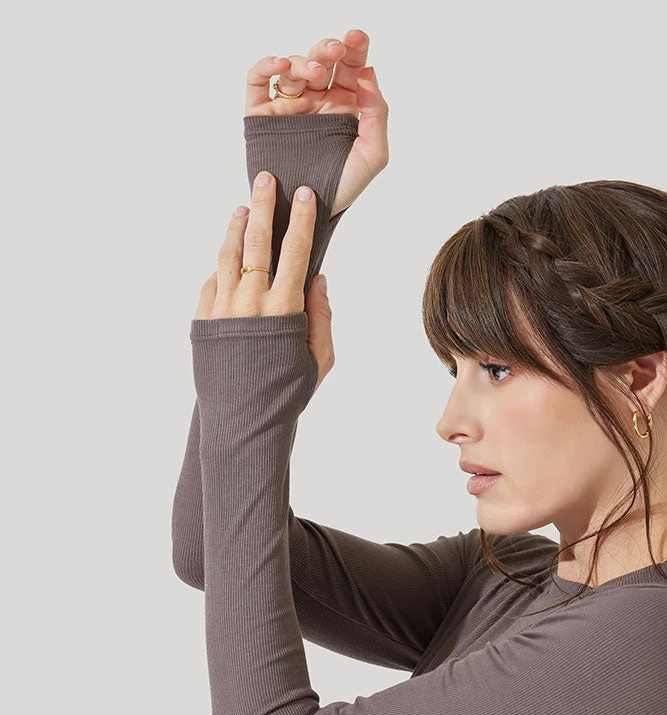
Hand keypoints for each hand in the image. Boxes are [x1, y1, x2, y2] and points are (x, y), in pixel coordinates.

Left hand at [195, 171, 334, 394]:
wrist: (242, 422)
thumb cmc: (287, 394)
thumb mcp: (319, 361)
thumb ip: (322, 317)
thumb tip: (318, 278)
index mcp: (284, 311)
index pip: (295, 252)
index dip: (301, 220)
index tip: (305, 194)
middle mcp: (250, 304)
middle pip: (256, 242)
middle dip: (263, 206)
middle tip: (266, 179)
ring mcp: (221, 310)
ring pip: (227, 256)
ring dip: (235, 227)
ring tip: (242, 208)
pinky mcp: (202, 321)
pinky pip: (211, 283)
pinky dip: (221, 266)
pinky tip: (228, 257)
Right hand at [245, 28, 388, 216]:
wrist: (308, 214)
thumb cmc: (341, 189)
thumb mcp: (373, 155)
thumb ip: (378, 114)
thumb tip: (368, 74)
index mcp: (343, 105)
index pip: (350, 67)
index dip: (354, 47)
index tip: (357, 38)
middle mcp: (315, 102)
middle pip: (320, 61)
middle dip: (328, 49)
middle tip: (337, 50)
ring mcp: (289, 107)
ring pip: (292, 69)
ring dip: (303, 62)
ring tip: (314, 73)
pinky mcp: (263, 116)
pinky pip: (259, 82)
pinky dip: (266, 67)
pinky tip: (280, 64)